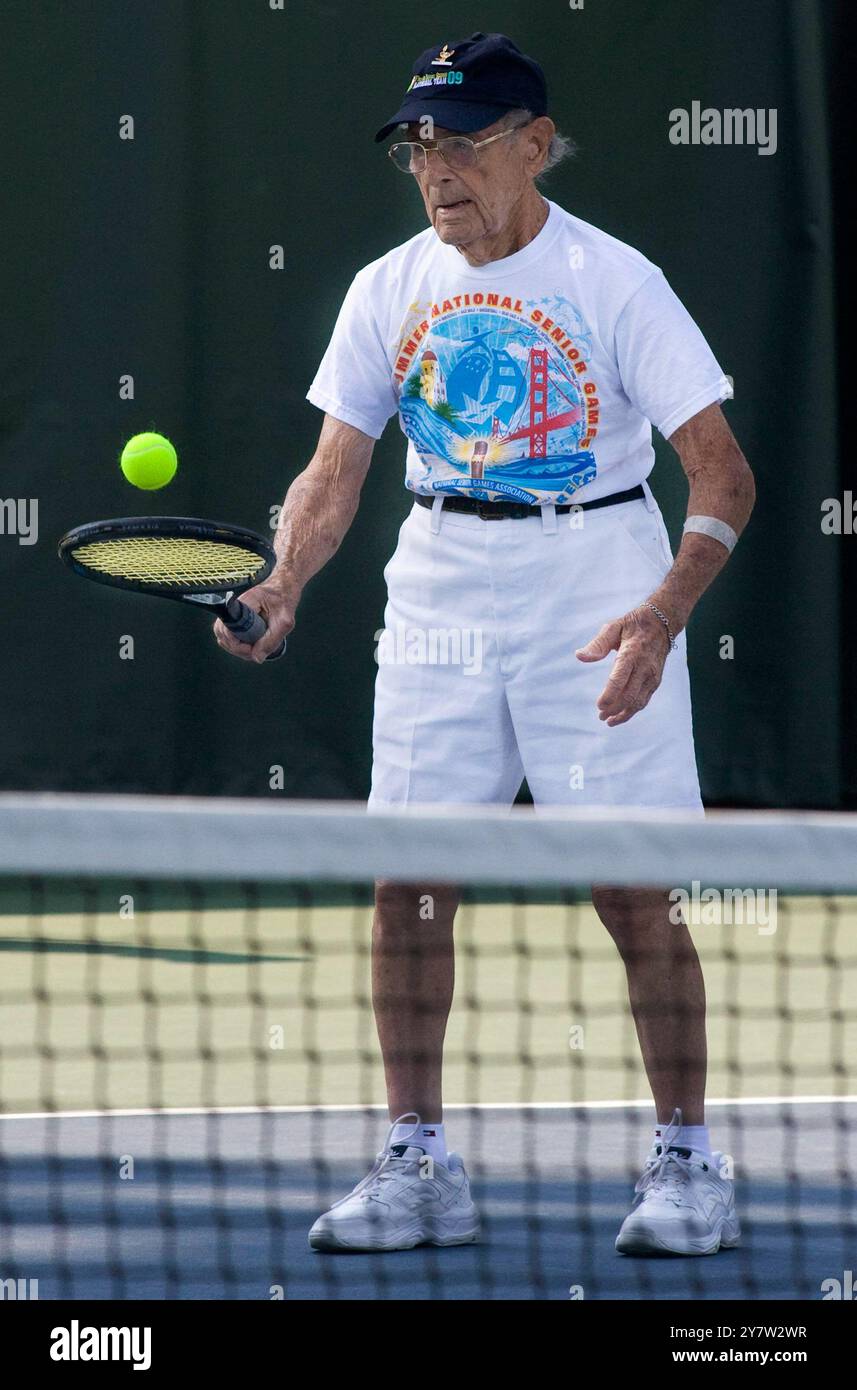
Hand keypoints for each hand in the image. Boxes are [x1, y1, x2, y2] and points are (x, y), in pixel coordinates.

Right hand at [213, 580, 295, 663]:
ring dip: (237, 648)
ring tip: (255, 649)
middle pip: (223, 635)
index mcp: (245, 603)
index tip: (252, 649)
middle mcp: (234, 607)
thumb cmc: (285, 599)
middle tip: (256, 652)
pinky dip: (238, 643)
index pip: (228, 628)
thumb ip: (271, 640)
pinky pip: (229, 634)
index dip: (237, 644)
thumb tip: (257, 658)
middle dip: (238, 648)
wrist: (284, 586)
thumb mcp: (284, 622)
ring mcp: (233, 612)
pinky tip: (252, 644)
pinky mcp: (235, 617)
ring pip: (223, 636)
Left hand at [575, 604, 671, 725]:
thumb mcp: (613, 627)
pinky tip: (620, 716)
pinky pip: (644, 700)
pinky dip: (632, 711)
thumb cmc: (632, 625)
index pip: (619, 680)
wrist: (662, 623)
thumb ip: (597, 644)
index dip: (609, 696)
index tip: (598, 706)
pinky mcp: (655, 681)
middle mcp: (644, 667)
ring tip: (608, 720)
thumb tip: (579, 656)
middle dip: (614, 709)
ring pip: (638, 702)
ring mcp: (652, 676)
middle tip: (600, 715)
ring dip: (623, 714)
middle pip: (629, 695)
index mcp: (631, 654)